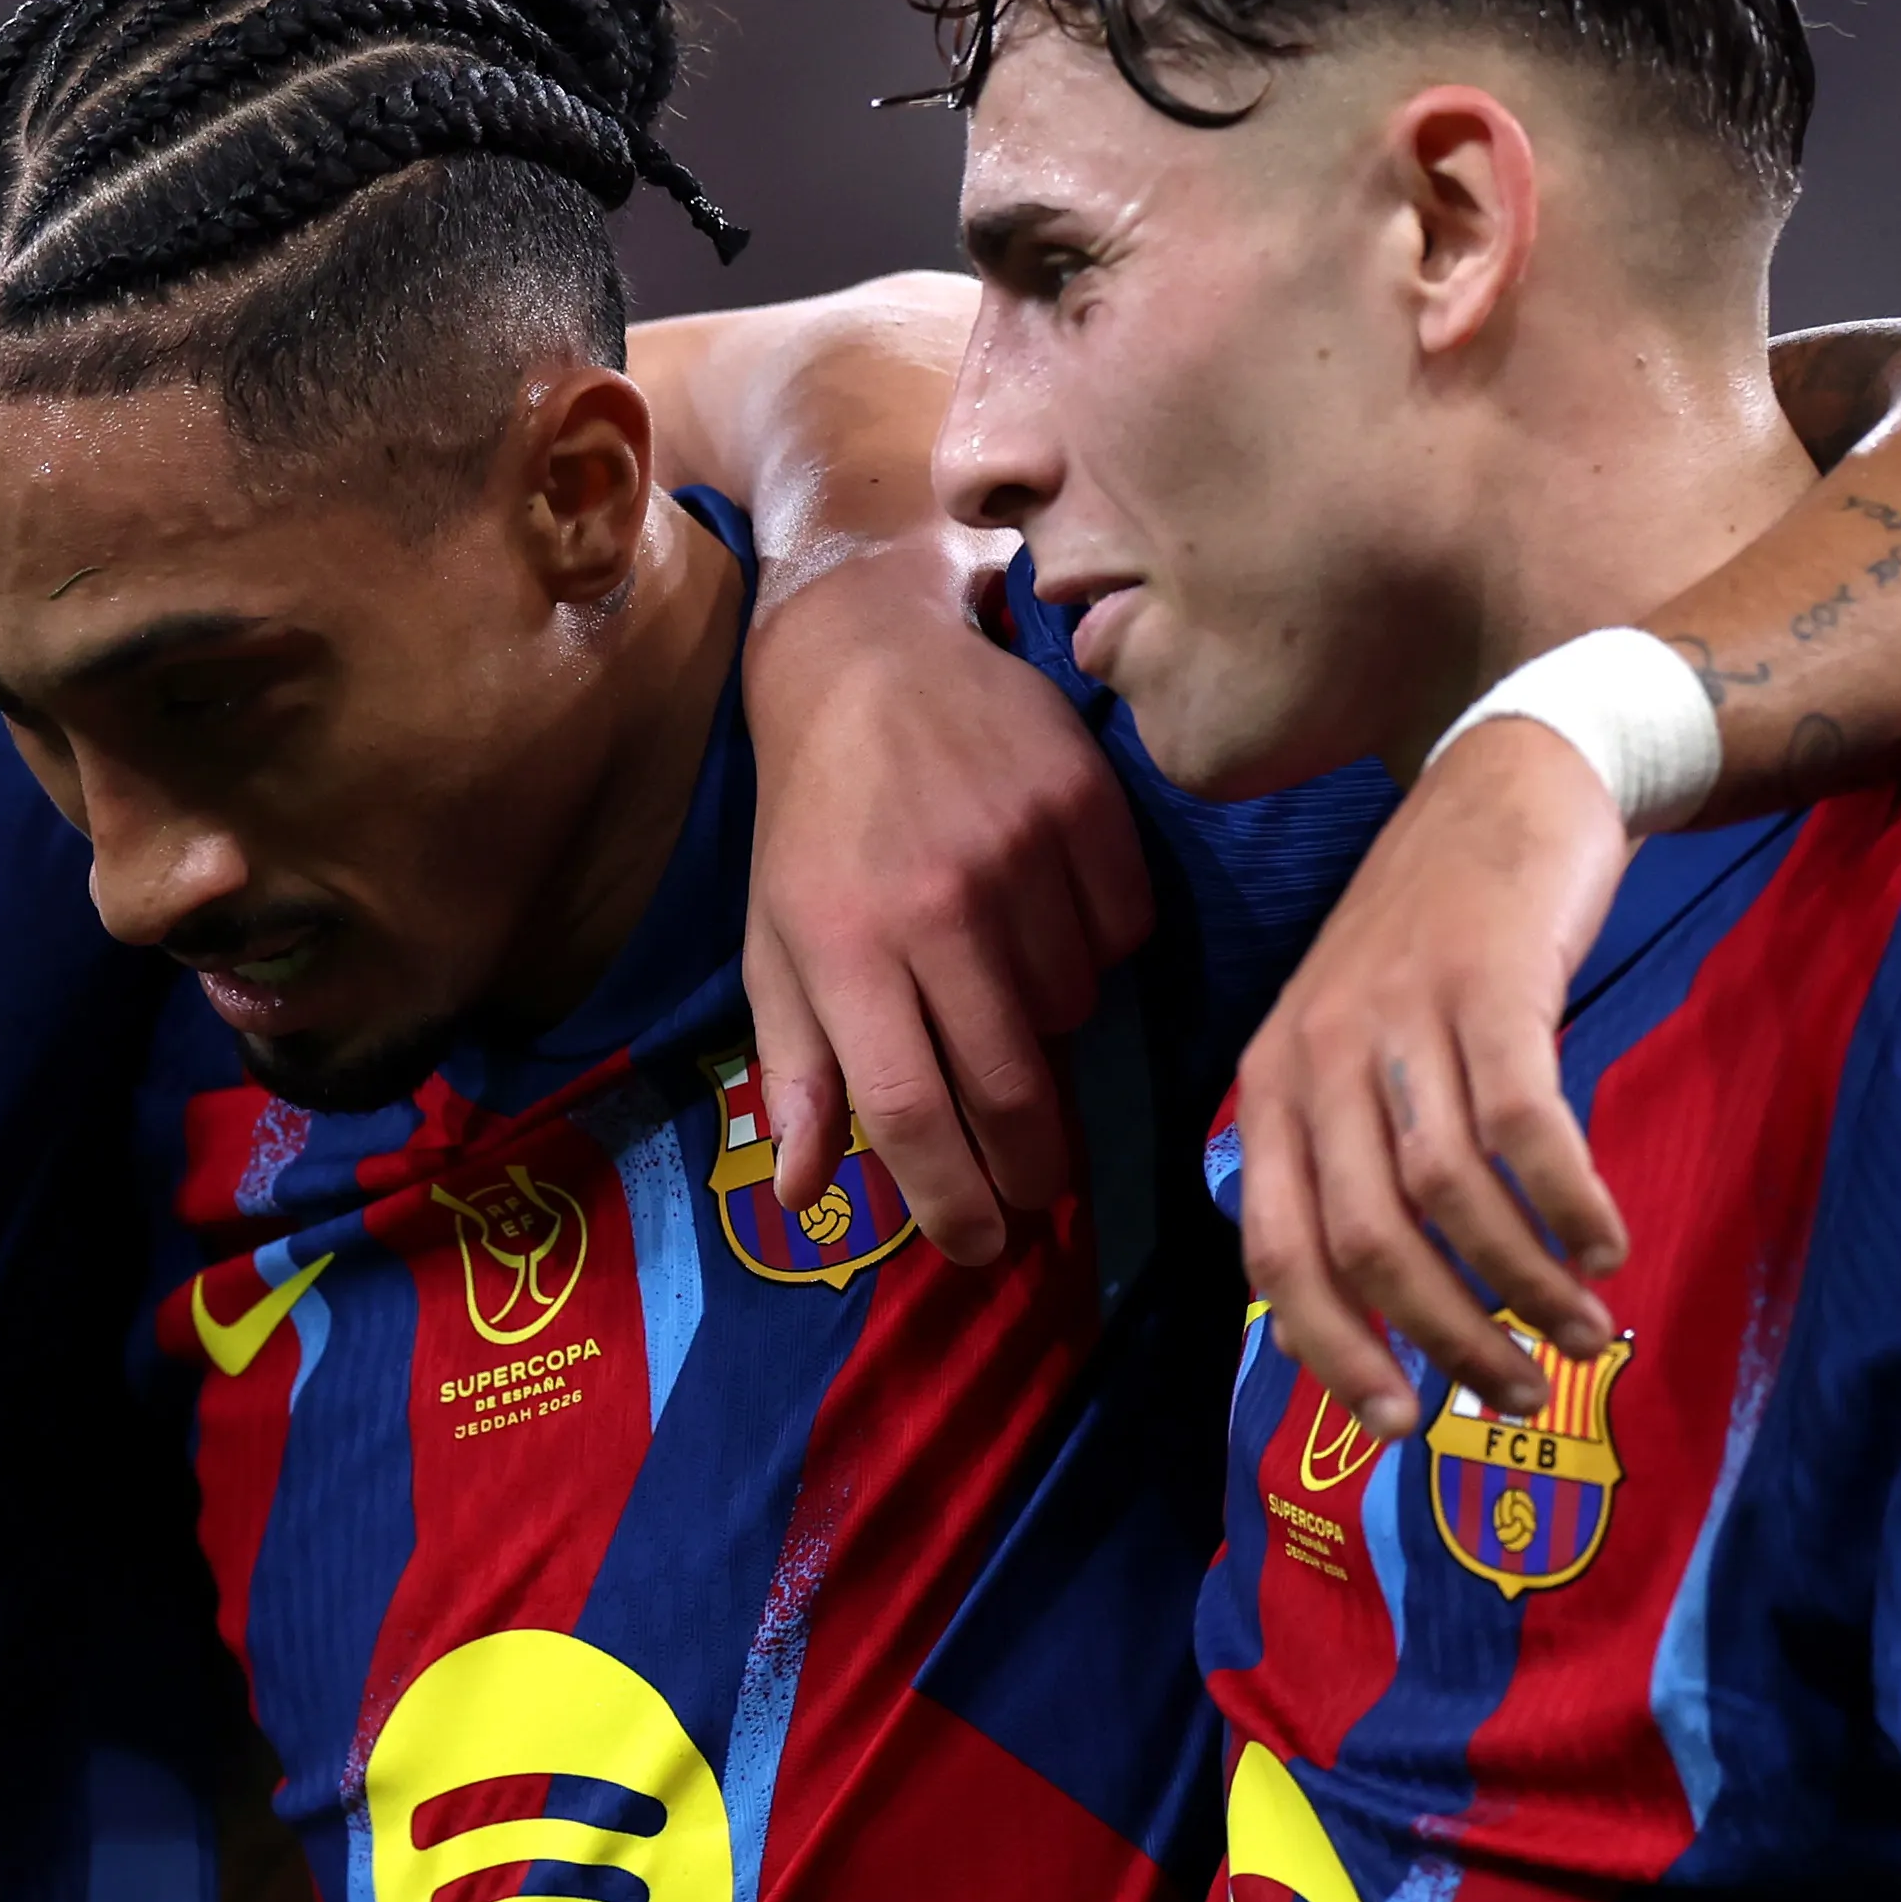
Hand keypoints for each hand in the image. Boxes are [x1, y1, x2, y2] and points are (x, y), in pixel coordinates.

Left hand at [739, 535, 1152, 1262]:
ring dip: (1051, 1033)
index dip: (952, 1200)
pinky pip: (1124, 936)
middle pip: (1010, 1087)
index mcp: (844, 947)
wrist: (869, 656)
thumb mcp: (776, 942)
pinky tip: (1049, 919)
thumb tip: (803, 1199)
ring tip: (1008, 994)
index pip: (909, 1112)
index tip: (980, 1246)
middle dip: (1030, 1165)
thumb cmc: (812, 821)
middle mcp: (934, 905)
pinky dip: (1097, 953)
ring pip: (1075, 1012)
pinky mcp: (1087, 806)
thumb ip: (797, 1072)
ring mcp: (1019, 852)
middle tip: (1035, 1189)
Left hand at [1235, 718, 1636, 1428]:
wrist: (1512, 777)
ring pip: (1451, 1199)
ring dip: (1525, 1287)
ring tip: (1588, 1332)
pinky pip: (1527, 1129)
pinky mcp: (1492, 984)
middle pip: (1368, 1246)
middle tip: (1519, 1395)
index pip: (1276, 1257)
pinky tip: (1606, 1243)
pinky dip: (1569, 1204)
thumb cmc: (1441, 937)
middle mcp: (1319, 1054)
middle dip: (1448, 1340)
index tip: (1405, 1424)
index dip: (1335, 1355)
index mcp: (1272, 1084)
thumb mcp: (1358, 1043)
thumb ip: (1353, 1158)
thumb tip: (1392, 1314)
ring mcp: (1403, 1015)